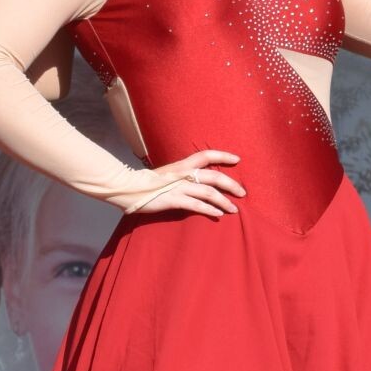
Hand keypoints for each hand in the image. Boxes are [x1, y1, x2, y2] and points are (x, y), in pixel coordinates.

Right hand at [111, 149, 244, 218]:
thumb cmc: (147, 182)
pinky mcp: (173, 200)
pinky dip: (209, 210)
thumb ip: (181, 175)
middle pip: (213, 176)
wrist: (128, 188)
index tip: (238, 159)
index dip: (223, 155)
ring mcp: (179, 187)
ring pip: (208, 192)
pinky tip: (218, 215)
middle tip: (243, 192)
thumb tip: (196, 179)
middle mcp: (183, 174)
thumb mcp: (167, 174)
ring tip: (234, 209)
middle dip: (231, 184)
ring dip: (224, 201)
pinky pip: (196, 205)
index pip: (206, 155)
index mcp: (181, 165)